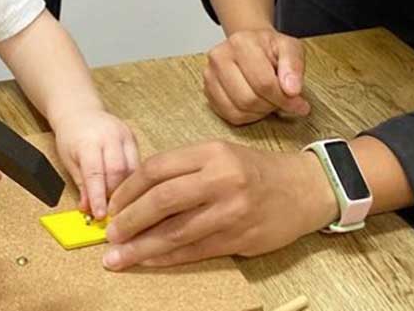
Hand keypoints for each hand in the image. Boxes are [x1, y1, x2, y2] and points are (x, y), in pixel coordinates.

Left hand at [50, 108, 139, 219]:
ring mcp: (124, 135)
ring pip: (132, 169)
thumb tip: (89, 208)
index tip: (101, 215)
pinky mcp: (133, 138)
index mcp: (89, 141)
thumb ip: (81, 184)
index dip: (99, 197)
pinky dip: (132, 180)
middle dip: (115, 196)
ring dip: (126, 190)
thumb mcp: (69, 161)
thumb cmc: (71, 135)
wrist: (80, 111)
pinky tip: (127, 190)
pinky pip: (137, 164)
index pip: (95, 173)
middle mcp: (110, 135)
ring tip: (118, 203)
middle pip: (118, 172)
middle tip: (109, 212)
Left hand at [103, 141, 336, 269]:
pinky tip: (149, 260)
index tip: (112, 204)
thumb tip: (137, 193)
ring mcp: (232, 210)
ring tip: (118, 256)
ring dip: (142, 246)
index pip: (157, 168)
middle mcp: (220, 179)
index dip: (128, 188)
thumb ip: (183, 169)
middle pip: (162, 200)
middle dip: (130, 219)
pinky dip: (168, 257)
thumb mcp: (220, 155)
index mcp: (211, 152)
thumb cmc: (256, 171)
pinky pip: (195, 251)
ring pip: (176, 231)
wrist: (304, 188)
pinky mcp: (240, 237)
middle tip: (109, 233)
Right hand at [204, 27, 310, 124]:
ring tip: (269, 100)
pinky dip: (247, 116)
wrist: (251, 45)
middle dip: (271, 105)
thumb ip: (294, 66)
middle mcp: (220, 56)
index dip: (284, 99)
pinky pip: (229, 115)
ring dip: (260, 112)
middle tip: (282, 100)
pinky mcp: (208, 90)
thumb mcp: (291, 48)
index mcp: (241, 42)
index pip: (263, 83)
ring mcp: (210, 74)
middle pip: (248, 99)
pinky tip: (256, 104)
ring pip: (238, 110)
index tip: (299, 103)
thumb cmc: (270, 48)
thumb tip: (292, 90)